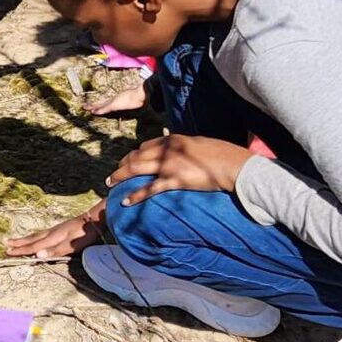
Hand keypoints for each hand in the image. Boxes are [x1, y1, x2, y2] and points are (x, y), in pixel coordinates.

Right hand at [5, 201, 106, 258]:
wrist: (94, 218)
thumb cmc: (85, 234)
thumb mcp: (72, 245)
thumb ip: (55, 251)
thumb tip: (37, 256)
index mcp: (52, 238)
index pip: (33, 246)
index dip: (20, 250)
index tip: (7, 251)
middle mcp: (51, 233)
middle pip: (31, 239)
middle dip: (18, 242)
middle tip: (4, 243)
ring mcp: (55, 230)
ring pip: (35, 235)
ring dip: (24, 239)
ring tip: (14, 239)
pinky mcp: (59, 229)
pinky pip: (41, 234)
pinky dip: (33, 236)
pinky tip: (35, 237)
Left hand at [106, 135, 251, 204]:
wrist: (232, 165)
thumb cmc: (221, 154)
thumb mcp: (199, 144)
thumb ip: (185, 148)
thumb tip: (180, 153)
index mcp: (173, 139)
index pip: (146, 145)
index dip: (134, 154)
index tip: (128, 161)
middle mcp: (167, 149)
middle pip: (136, 156)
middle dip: (122, 165)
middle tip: (113, 175)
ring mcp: (169, 164)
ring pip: (136, 169)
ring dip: (120, 176)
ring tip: (110, 184)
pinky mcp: (174, 180)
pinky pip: (149, 189)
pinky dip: (135, 195)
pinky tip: (126, 201)